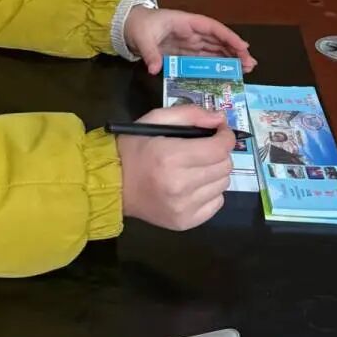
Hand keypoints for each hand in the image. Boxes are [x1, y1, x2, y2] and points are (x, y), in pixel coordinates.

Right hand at [117, 103, 234, 230]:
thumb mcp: (154, 119)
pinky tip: (193, 186)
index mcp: (172, 157)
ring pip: (223, 184)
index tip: (219, 132)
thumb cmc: (133, 149)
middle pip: (224, 166)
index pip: (220, 148)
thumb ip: (190, 114)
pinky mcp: (185, 222)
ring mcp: (183, 207)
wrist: (111, 185)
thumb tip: (220, 119)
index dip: (225, 136)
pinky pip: (217, 204)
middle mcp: (180, 185)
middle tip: (203, 149)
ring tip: (195, 168)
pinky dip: (210, 192)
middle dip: (219, 153)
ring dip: (214, 173)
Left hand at [123, 5, 255, 76]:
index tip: (243, 47)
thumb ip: (150, 53)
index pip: (212, 28)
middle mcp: (191, 31)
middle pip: (218, 40)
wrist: (127, 26)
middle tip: (250, 64)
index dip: (228, 37)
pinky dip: (216, 63)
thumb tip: (155, 69)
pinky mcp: (184, 52)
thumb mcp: (142, 38)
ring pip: (214, 49)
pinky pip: (204, 57)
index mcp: (185, 22)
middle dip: (235, 51)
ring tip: (245, 69)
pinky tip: (226, 72)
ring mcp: (189, 42)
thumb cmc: (138, 25)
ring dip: (230, 58)